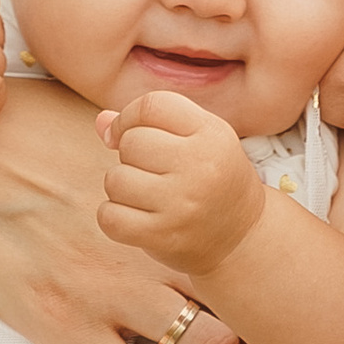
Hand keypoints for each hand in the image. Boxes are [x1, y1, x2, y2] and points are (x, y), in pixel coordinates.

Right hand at [0, 82, 243, 343]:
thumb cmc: (14, 127)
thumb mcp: (95, 122)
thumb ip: (141, 146)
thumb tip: (166, 145)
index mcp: (162, 193)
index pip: (241, 237)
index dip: (248, 262)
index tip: (236, 272)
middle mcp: (151, 245)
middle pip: (246, 297)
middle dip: (246, 317)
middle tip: (223, 322)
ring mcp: (112, 291)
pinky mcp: (65, 328)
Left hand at [96, 90, 264, 279]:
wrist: (242, 238)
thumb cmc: (213, 179)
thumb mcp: (198, 140)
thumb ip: (152, 123)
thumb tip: (102, 122)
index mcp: (212, 134)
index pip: (152, 106)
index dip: (129, 117)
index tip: (127, 134)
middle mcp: (200, 166)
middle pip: (131, 142)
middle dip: (129, 156)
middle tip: (151, 172)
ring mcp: (182, 204)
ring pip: (115, 179)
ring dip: (121, 188)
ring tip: (146, 196)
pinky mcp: (163, 236)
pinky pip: (109, 216)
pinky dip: (113, 216)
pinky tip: (135, 217)